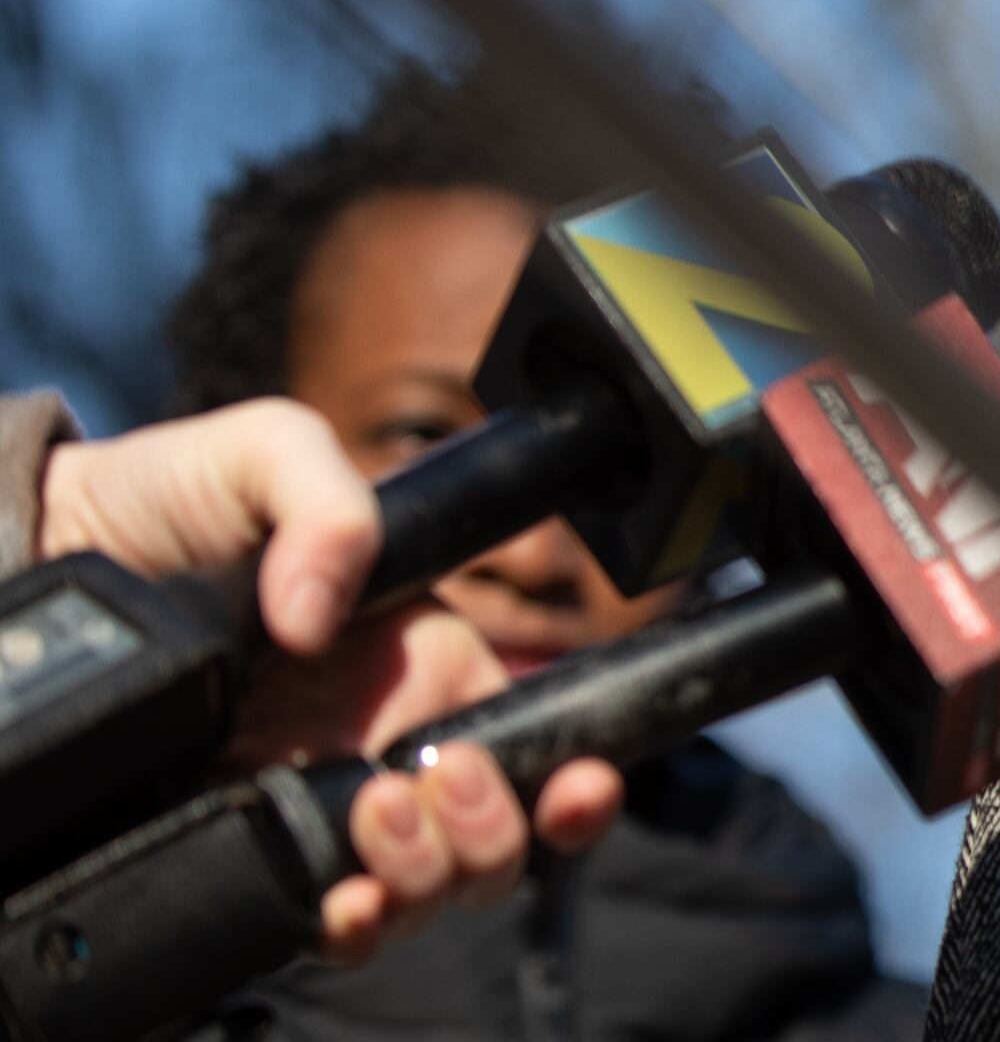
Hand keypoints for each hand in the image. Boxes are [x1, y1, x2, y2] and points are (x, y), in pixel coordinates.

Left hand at [38, 400, 623, 951]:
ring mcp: (312, 801)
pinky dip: (347, 923)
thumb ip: (329, 505)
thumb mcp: (262, 452)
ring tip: (371, 818)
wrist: (41, 554)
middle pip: (489, 835)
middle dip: (486, 830)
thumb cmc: (165, 497)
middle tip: (419, 781)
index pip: (528, 737)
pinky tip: (332, 899)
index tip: (571, 783)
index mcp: (420, 660)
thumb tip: (319, 617)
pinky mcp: (241, 844)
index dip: (568, 779)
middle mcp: (380, 741)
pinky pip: (320, 916)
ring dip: (423, 874)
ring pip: (421, 889)